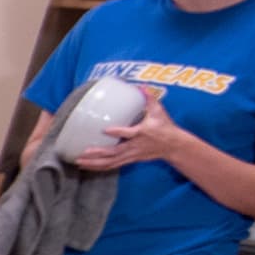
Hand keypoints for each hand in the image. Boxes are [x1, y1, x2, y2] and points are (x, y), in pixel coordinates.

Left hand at [70, 85, 191, 171]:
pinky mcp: (130, 160)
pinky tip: (88, 166)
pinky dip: (100, 167)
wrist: (174, 146)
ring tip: (79, 162)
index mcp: (142, 133)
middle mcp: (135, 146)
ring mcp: (132, 155)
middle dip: (99, 153)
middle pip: (115, 152)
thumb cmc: (165, 127)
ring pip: (112, 162)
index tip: (105, 130)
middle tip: (83, 152)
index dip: (117, 132)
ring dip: (95, 163)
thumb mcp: (159, 112)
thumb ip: (149, 99)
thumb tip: (141, 86)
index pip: (129, 133)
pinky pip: (113, 165)